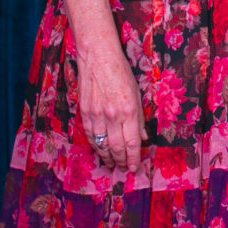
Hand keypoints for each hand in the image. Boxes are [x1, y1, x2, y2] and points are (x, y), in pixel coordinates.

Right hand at [77, 42, 147, 172]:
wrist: (98, 58)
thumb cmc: (121, 72)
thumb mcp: (136, 92)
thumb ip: (139, 117)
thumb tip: (142, 137)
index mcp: (129, 110)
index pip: (132, 142)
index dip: (134, 158)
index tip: (135, 168)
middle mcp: (112, 116)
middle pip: (116, 148)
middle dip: (121, 162)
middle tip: (123, 169)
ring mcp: (96, 116)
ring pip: (101, 146)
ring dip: (107, 158)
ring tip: (112, 165)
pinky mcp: (84, 114)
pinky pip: (90, 137)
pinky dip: (96, 147)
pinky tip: (100, 152)